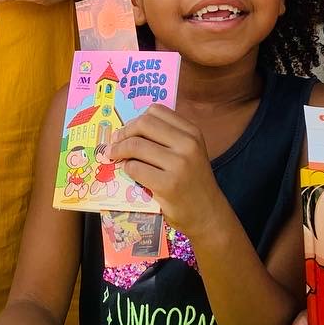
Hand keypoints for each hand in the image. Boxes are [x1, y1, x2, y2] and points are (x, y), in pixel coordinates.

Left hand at [105, 106, 223, 240]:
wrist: (208, 214)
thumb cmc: (192, 182)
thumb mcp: (189, 152)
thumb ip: (166, 137)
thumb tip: (128, 128)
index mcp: (192, 132)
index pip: (156, 111)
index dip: (136, 119)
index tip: (127, 130)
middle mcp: (188, 144)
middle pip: (143, 124)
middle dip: (124, 132)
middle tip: (115, 142)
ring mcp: (179, 165)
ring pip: (136, 146)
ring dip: (119, 150)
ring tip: (115, 156)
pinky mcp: (168, 185)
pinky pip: (135, 168)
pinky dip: (127, 168)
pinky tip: (129, 172)